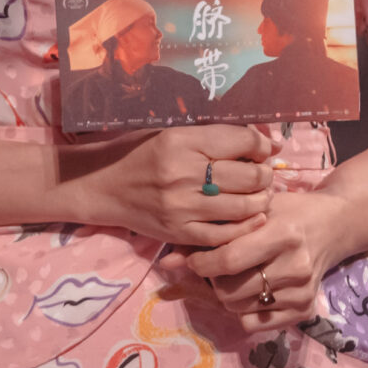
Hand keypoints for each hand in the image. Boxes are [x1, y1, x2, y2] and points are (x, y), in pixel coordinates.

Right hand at [68, 125, 281, 247]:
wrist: (101, 185)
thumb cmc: (137, 152)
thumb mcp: (171, 132)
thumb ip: (212, 137)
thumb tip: (261, 142)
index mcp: (180, 141)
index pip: (241, 142)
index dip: (262, 145)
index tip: (266, 150)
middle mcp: (182, 173)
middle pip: (248, 176)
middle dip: (265, 174)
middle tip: (265, 174)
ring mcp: (180, 207)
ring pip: (242, 207)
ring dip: (261, 200)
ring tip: (262, 194)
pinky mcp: (178, 232)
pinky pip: (224, 235)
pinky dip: (245, 227)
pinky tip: (253, 217)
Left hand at [181, 188, 349, 331]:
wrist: (333, 225)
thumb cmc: (286, 211)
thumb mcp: (251, 212)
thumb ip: (210, 235)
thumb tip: (165, 263)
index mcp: (283, 235)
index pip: (228, 261)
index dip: (201, 263)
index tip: (194, 258)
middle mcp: (296, 267)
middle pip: (229, 291)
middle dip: (211, 280)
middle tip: (213, 266)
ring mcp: (302, 292)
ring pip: (238, 309)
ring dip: (224, 295)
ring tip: (231, 276)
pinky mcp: (305, 310)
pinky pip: (254, 323)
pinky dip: (242, 310)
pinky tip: (249, 290)